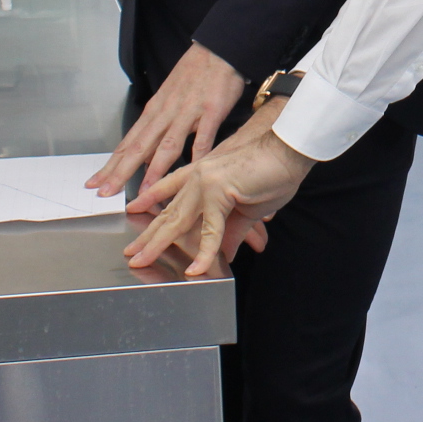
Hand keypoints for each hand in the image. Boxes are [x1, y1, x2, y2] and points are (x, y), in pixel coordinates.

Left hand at [87, 42, 248, 198]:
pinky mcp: (211, 111)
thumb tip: (146, 159)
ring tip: (143, 191)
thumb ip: (157, 131)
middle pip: (139, 148)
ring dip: (154, 170)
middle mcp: (165, 114)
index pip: (127, 144)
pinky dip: (197, 155)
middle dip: (121, 172)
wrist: (216, 51)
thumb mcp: (167, 100)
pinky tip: (191, 171)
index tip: (94, 184)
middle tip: (105, 192)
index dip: (110, 166)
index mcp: (153, 112)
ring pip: (167, 145)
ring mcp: (188, 113)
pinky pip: (204, 137)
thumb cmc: (192, 76)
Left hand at [125, 100, 311, 276]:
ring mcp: (205, 183)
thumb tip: (224, 252)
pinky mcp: (219, 192)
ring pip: (177, 221)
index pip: (170, 189)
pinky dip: (204, 253)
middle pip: (168, 211)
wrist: (290, 151)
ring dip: (157, 244)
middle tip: (131, 253)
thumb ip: (232, 230)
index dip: (150, 199)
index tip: (134, 209)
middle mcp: (198, 176)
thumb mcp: (249, 207)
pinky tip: (196, 270)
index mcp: (203, 173)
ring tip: (141, 261)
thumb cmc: (274, 171)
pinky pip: (210, 231)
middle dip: (148, 235)